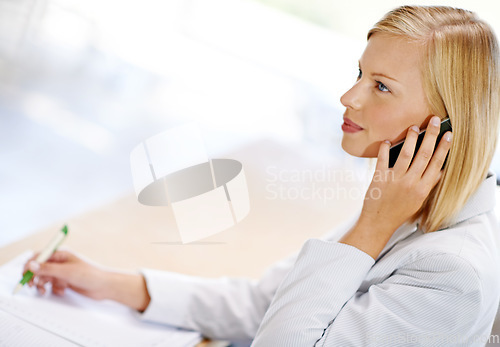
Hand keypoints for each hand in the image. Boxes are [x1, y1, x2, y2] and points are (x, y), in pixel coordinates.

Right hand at [22, 249, 150, 310]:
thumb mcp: (67, 272)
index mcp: (61, 254)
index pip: (39, 256)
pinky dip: (53, 289)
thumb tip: (31, 265)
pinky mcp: (65, 281)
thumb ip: (48, 269)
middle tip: (32, 285)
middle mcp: (60, 262)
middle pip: (39, 268)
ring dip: (42, 285)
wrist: (104, 286)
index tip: (26, 274)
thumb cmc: (90, 275)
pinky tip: (61, 291)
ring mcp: (62, 272)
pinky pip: (52, 285)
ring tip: (44, 291)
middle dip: (34, 276)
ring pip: (44, 278)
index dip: (30, 264)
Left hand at [340, 116, 451, 258]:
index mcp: (423, 188)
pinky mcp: (379, 178)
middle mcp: (411, 183)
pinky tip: (387, 141)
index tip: (449, 135)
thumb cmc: (399, 211)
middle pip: (424, 154)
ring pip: (406, 154)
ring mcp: (395, 180)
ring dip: (411, 138)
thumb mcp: (419, 200)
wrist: (378, 222)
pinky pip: (383, 159)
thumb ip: (428, 185)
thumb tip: (438, 169)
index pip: (437, 163)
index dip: (444, 147)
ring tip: (414, 127)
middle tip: (435, 121)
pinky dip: (385, 149)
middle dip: (431, 135)